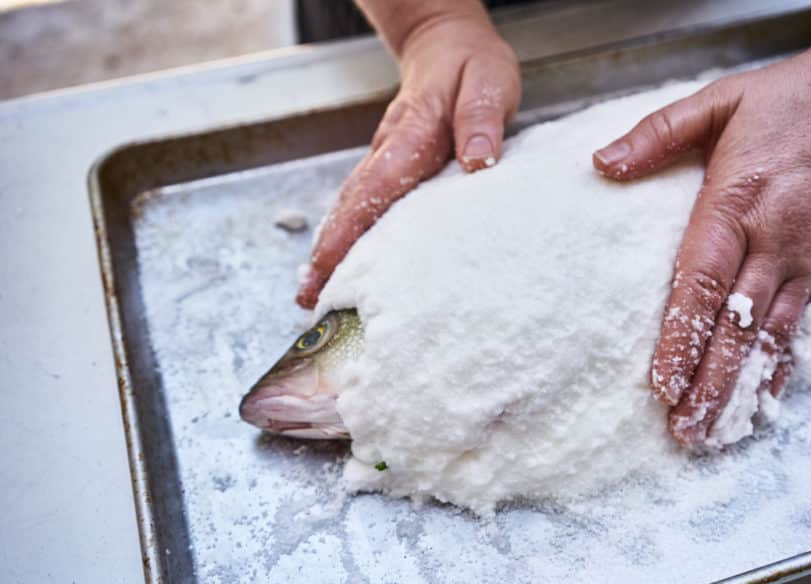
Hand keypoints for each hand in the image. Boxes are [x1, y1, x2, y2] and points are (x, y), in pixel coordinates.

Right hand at [297, 12, 519, 307]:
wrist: (448, 45)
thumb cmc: (471, 67)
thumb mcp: (489, 82)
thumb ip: (481, 120)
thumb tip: (478, 162)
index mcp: (410, 136)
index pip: (373, 189)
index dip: (346, 230)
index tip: (326, 265)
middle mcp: (388, 153)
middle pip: (350, 207)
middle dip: (327, 253)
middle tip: (309, 299)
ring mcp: (386, 162)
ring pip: (352, 209)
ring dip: (333, 250)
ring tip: (316, 295)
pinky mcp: (392, 171)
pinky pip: (366, 207)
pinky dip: (351, 237)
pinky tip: (347, 266)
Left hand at [592, 42, 810, 445]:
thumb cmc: (793, 98)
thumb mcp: (718, 100)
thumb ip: (657, 134)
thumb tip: (601, 164)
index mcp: (739, 202)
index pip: (704, 284)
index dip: (682, 340)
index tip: (662, 386)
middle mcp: (779, 240)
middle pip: (738, 327)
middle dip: (710, 385)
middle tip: (684, 433)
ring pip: (773, 338)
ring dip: (743, 387)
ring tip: (717, 432)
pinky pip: (803, 326)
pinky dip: (783, 366)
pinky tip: (764, 398)